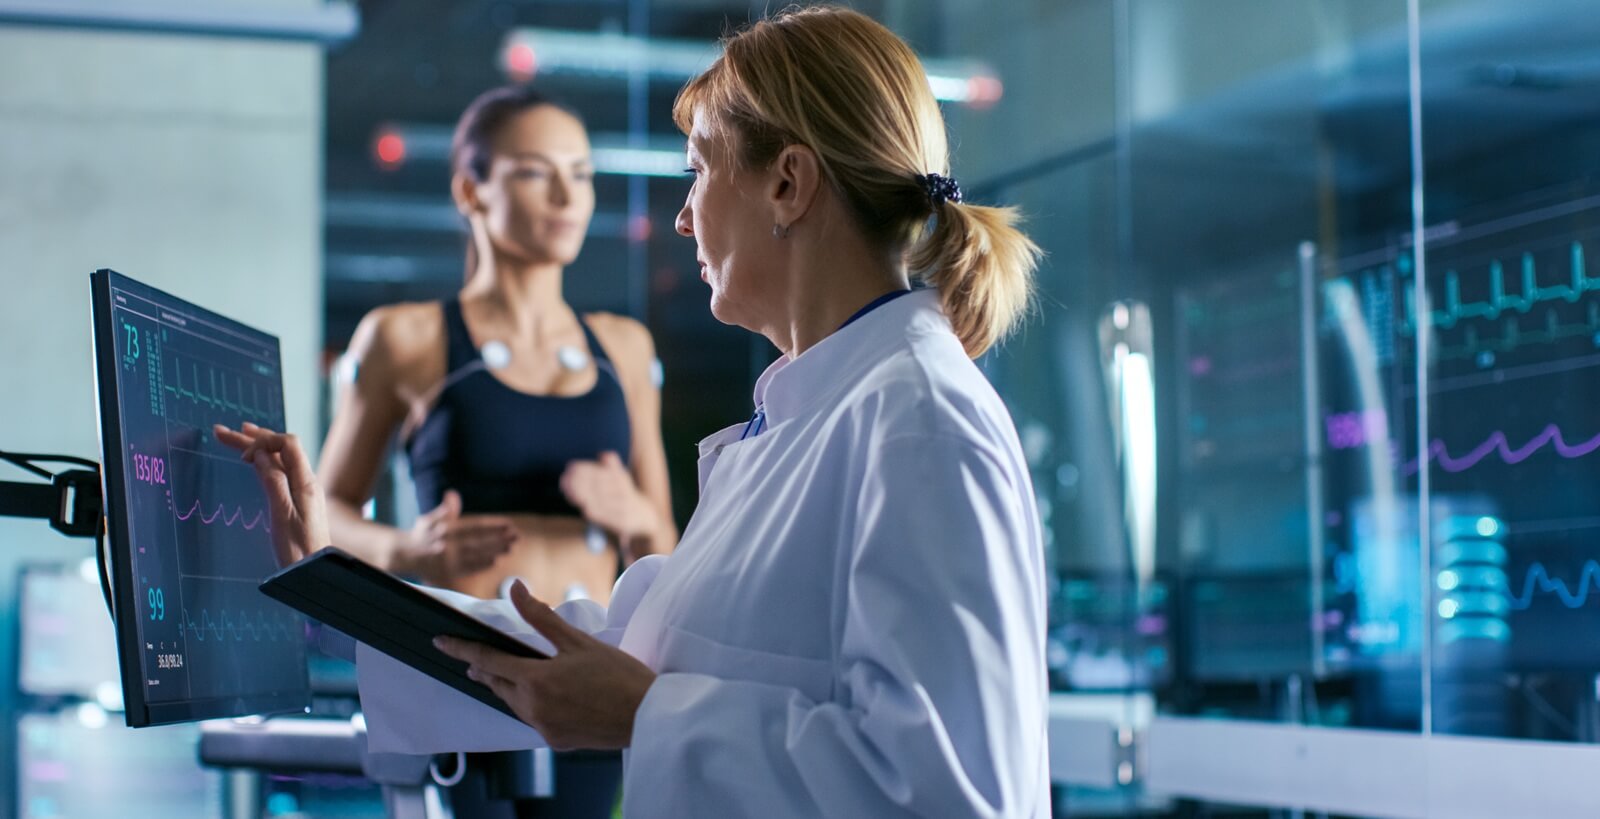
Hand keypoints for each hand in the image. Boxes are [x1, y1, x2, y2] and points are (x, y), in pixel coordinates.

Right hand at [213, 422, 329, 566]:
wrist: (315, 572)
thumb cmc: (298, 549)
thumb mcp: (282, 514)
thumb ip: (273, 481)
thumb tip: (262, 453)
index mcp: (305, 482)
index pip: (288, 444)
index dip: (264, 441)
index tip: (242, 456)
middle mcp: (306, 482)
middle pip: (281, 450)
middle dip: (254, 438)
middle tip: (223, 432)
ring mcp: (303, 491)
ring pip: (280, 460)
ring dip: (259, 446)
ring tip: (239, 435)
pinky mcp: (298, 501)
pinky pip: (281, 472)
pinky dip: (266, 462)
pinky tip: (257, 461)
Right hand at [401, 490, 517, 578]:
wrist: (404, 555)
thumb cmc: (420, 534)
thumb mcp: (428, 519)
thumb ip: (443, 510)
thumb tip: (452, 495)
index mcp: (445, 529)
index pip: (474, 526)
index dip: (493, 525)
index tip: (509, 524)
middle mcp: (447, 545)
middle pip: (479, 541)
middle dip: (500, 539)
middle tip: (517, 537)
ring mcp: (448, 560)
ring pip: (476, 555)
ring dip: (495, 552)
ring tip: (511, 548)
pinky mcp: (447, 572)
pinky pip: (468, 569)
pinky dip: (482, 565)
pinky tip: (495, 561)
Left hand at [434, 580, 655, 750]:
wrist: (647, 716)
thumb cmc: (618, 675)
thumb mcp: (579, 641)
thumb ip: (541, 617)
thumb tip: (515, 589)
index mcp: (536, 680)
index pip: (488, 660)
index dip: (462, 650)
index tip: (442, 642)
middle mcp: (533, 708)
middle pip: (498, 684)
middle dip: (485, 670)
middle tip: (475, 659)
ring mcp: (543, 727)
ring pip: (513, 704)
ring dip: (507, 687)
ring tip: (508, 674)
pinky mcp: (556, 741)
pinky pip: (532, 719)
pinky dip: (529, 704)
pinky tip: (541, 695)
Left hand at [561, 452, 657, 554]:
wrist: (643, 516)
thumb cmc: (623, 494)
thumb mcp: (621, 477)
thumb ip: (612, 465)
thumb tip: (602, 454)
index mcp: (621, 478)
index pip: (600, 471)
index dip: (584, 468)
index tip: (570, 467)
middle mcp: (622, 491)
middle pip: (598, 484)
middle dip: (579, 481)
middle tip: (563, 480)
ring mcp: (622, 506)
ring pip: (599, 500)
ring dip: (581, 495)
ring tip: (566, 491)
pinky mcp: (622, 521)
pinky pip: (605, 516)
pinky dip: (593, 511)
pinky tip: (582, 506)